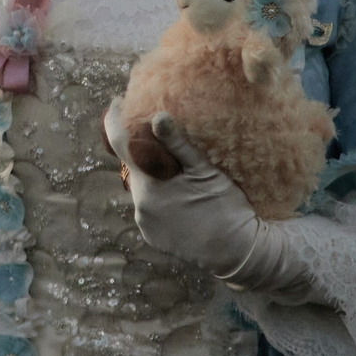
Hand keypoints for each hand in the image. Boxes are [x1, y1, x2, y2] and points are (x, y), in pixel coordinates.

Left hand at [125, 115, 318, 302]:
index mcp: (149, 184)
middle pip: (132, 165)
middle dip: (140, 148)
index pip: (119, 143)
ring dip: (152, 173)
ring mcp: (146, 223)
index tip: (119, 102)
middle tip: (155, 131)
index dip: (116, 119)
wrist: (240, 254)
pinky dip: (159, 195)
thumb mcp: (206, 172)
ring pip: (142, 186)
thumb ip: (179, 144)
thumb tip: (158, 116)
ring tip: (173, 165)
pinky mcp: (154, 236)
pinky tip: (178, 193)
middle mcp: (140, 205)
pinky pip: (150, 207)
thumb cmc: (227, 207)